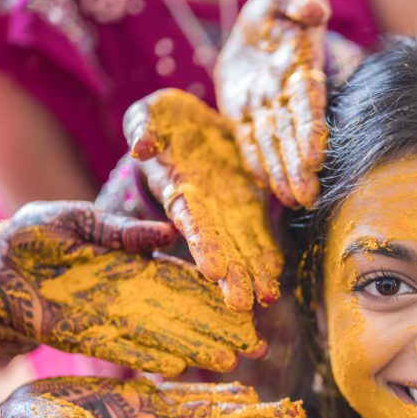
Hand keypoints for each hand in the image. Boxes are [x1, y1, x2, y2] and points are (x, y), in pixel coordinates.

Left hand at [0, 201, 263, 374]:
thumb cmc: (37, 232)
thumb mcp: (79, 220)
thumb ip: (120, 230)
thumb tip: (167, 233)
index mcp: (137, 262)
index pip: (185, 280)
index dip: (217, 293)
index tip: (248, 303)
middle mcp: (132, 294)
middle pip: (185, 315)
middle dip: (220, 331)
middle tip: (256, 347)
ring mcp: (112, 317)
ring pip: (163, 336)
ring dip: (195, 350)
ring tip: (228, 363)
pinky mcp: (86, 336)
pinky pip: (123, 350)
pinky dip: (147, 359)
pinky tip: (175, 369)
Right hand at [126, 88, 283, 310]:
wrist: (196, 123)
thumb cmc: (165, 120)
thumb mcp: (151, 114)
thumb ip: (144, 128)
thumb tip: (140, 147)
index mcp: (180, 187)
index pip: (192, 219)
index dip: (203, 243)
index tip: (214, 270)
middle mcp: (205, 208)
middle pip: (219, 244)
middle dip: (230, 273)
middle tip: (240, 303)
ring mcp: (227, 209)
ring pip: (242, 246)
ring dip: (253, 273)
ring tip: (266, 298)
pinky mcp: (249, 204)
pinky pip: (259, 233)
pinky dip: (266, 253)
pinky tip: (276, 274)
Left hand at [215, 0, 329, 208]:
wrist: (255, 27)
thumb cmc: (278, 11)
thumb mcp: (286, 0)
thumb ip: (301, 3)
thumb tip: (313, 11)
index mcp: (300, 71)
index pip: (308, 106)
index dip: (311, 132)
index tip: (314, 158)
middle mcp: (285, 96)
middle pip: (292, 136)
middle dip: (299, 167)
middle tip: (308, 197)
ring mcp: (265, 108)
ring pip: (273, 145)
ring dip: (283, 174)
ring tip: (294, 202)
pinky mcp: (243, 114)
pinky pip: (249, 141)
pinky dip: (257, 161)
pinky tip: (266, 186)